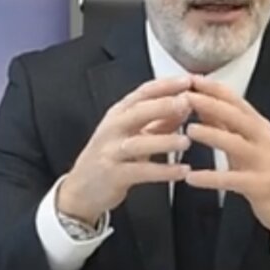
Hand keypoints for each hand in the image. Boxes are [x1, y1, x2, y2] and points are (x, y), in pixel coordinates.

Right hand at [57, 76, 195, 223]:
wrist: (81, 188)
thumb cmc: (110, 157)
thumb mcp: (133, 134)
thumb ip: (159, 121)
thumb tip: (186, 105)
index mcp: (119, 114)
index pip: (142, 93)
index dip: (165, 86)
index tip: (188, 81)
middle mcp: (113, 129)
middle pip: (138, 112)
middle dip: (163, 106)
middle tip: (187, 103)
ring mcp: (111, 152)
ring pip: (139, 143)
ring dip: (164, 141)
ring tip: (186, 142)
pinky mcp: (114, 175)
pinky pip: (141, 171)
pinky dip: (163, 171)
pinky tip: (182, 171)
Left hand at [183, 76, 269, 259]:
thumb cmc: (265, 171)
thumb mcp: (245, 144)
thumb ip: (224, 125)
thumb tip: (200, 103)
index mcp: (258, 125)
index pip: (235, 100)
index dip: (213, 89)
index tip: (190, 79)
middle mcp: (263, 139)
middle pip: (236, 116)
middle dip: (210, 104)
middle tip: (186, 97)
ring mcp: (264, 161)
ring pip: (236, 144)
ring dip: (212, 135)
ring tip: (188, 130)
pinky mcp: (260, 185)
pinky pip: (232, 180)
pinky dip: (211, 178)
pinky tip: (191, 178)